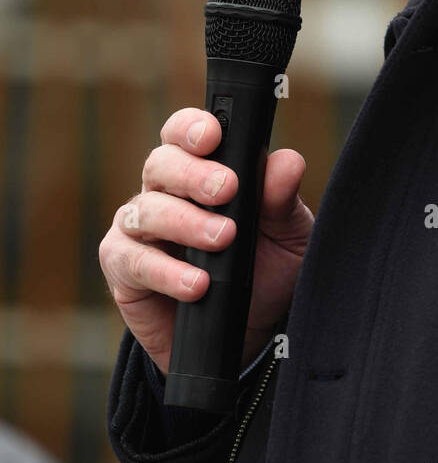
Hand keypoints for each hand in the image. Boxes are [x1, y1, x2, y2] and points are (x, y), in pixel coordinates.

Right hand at [99, 107, 313, 375]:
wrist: (250, 334)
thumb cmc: (267, 269)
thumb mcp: (288, 235)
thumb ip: (282, 199)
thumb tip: (287, 162)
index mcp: (201, 171)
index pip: (184, 134)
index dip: (192, 128)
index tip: (213, 136)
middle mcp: (164, 193)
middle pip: (160, 164)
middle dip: (193, 175)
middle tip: (227, 190)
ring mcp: (139, 230)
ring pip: (146, 211)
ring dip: (185, 223)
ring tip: (223, 240)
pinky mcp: (123, 271)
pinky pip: (133, 261)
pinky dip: (166, 271)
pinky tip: (197, 284)